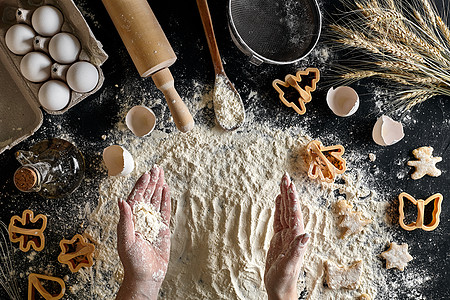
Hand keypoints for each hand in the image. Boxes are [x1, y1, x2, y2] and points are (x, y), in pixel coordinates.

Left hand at [116, 165, 170, 299]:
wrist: (146, 275)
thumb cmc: (133, 261)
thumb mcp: (126, 240)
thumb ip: (125, 220)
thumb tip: (121, 201)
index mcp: (131, 219)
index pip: (136, 197)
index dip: (141, 185)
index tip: (146, 174)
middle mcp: (141, 218)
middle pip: (147, 195)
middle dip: (151, 181)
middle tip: (156, 168)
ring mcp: (152, 222)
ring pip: (156, 200)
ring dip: (159, 186)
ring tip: (161, 173)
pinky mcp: (162, 228)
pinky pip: (165, 210)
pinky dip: (166, 199)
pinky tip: (166, 189)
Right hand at [264, 173, 309, 299]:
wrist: (280, 288)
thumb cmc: (284, 279)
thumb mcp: (289, 265)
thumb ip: (297, 250)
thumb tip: (306, 234)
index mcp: (296, 237)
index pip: (294, 214)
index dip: (292, 200)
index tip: (290, 186)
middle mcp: (293, 233)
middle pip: (290, 208)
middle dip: (288, 192)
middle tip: (285, 176)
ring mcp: (286, 234)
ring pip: (285, 211)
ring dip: (284, 196)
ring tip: (282, 182)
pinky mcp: (279, 238)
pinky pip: (279, 218)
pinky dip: (278, 207)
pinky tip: (278, 199)